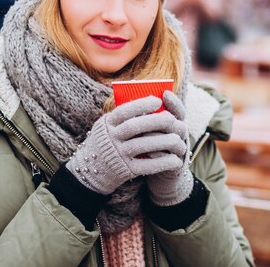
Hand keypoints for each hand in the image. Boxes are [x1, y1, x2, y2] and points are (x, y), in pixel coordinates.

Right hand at [66, 96, 186, 194]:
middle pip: (134, 127)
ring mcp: (117, 155)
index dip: (141, 105)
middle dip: (155, 121)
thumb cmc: (106, 141)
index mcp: (107, 124)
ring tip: (177, 139)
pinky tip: (175, 160)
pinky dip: (162, 163)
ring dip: (162, 142)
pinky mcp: (125, 170)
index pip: (124, 111)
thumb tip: (149, 99)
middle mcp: (111, 138)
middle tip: (171, 118)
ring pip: (142, 146)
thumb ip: (123, 116)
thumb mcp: (107, 126)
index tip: (158, 100)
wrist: (91, 169)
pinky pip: (146, 166)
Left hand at [146, 91, 193, 205]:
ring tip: (144, 135)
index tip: (164, 93)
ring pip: (175, 140)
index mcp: (174, 124)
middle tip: (149, 116)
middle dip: (163, 120)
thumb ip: (143, 118)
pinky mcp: (176, 166)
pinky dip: (157, 156)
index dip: (173, 101)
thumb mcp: (146, 130)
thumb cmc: (146, 146)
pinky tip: (146, 154)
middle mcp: (180, 136)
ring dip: (159, 137)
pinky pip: (170, 160)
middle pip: (178, 124)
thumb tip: (126, 100)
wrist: (154, 172)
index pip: (178, 109)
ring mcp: (179, 151)